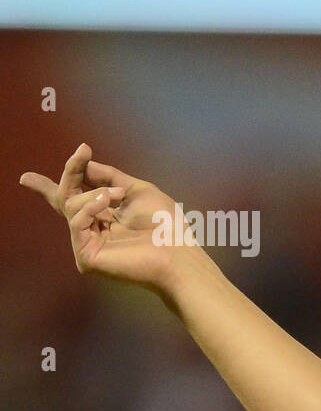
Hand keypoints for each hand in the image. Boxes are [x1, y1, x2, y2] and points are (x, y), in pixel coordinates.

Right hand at [20, 143, 202, 296]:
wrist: (177, 252)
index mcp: (106, 216)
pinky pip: (76, 222)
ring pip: (71, 206)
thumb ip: (109, 176)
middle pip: (67, 198)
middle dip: (70, 173)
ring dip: (94, 193)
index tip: (54, 164)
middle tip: (79, 154)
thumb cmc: (165, 225)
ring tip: (117, 194)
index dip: (61, 180)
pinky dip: (90, 207)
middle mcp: (94, 230)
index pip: (75, 197)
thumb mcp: (137, 190)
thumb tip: (85, 163)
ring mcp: (88, 244)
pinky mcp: (86, 256)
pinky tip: (107, 202)